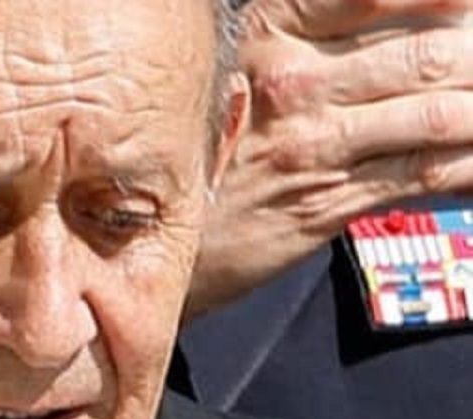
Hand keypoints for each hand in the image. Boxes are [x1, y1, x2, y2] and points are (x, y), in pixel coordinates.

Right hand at [187, 0, 472, 318]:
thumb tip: (392, 15)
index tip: (466, 0)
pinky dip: (470, 163)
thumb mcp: (226, 65)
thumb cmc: (193, 142)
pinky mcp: (327, 202)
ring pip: (438, 114)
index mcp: (265, 33)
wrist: (139, 235)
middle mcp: (292, 84)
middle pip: (427, 52)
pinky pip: (425, 174)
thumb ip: (298, 34)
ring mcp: (313, 146)